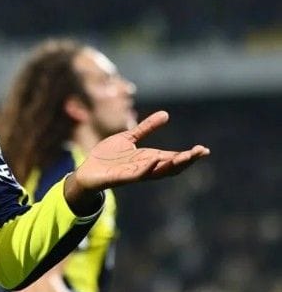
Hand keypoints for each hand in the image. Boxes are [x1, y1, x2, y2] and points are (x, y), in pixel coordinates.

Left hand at [72, 110, 209, 192]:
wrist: (87, 171)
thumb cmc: (108, 156)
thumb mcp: (129, 137)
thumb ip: (146, 128)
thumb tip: (166, 114)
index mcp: (149, 158)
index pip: (174, 157)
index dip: (189, 155)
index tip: (204, 149)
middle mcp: (146, 167)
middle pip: (171, 166)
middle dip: (187, 160)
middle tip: (201, 152)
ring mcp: (135, 174)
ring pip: (158, 171)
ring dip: (172, 164)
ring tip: (185, 156)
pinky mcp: (123, 178)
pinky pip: (138, 174)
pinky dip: (147, 168)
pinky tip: (155, 160)